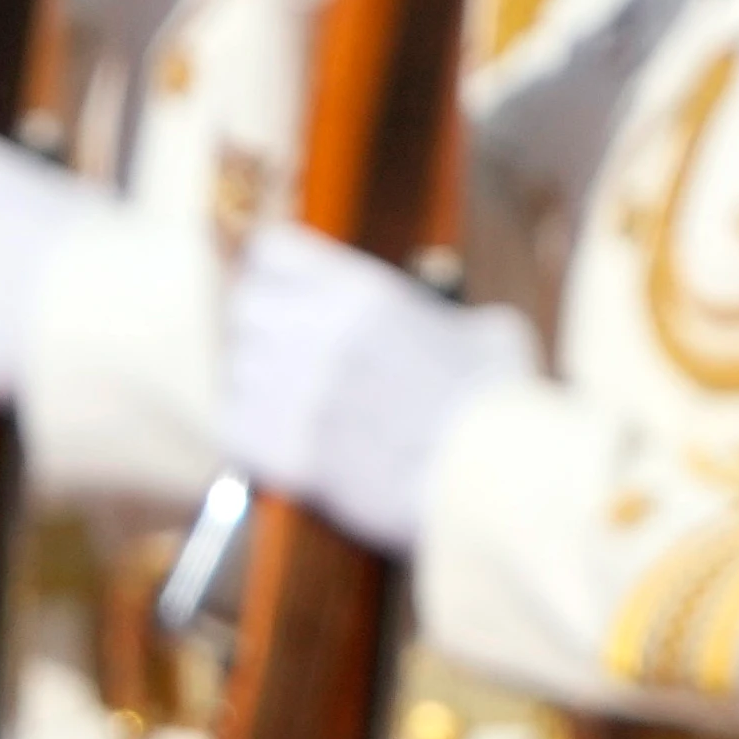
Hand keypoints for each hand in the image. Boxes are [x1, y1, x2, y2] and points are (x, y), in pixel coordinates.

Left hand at [210, 226, 523, 555]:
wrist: (502, 487)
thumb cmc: (506, 411)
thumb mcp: (491, 334)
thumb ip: (447, 317)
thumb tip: (443, 324)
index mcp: (365, 293)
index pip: (272, 251)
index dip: (273, 272)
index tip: (283, 291)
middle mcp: (322, 333)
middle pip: (244, 308)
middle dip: (260, 329)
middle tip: (283, 356)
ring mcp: (301, 395)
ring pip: (235, 371)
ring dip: (255, 387)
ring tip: (289, 408)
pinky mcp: (291, 455)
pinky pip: (232, 429)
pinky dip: (248, 436)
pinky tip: (278, 444)